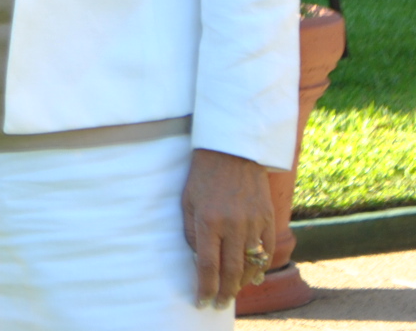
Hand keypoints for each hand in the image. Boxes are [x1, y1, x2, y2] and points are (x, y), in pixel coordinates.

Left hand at [182, 148, 275, 309]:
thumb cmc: (203, 177)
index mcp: (208, 221)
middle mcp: (233, 225)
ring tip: (233, 293)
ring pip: (251, 263)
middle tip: (219, 304)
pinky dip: (260, 266)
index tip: (202, 302)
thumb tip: (199, 259)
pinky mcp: (268, 218)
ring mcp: (253, 222)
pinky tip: (253, 276)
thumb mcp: (188, 202)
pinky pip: (266, 249)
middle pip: (231, 269)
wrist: (232, 152)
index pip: (207, 264)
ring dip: (242, 283)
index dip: (205, 287)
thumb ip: (192, 232)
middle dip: (224, 291)